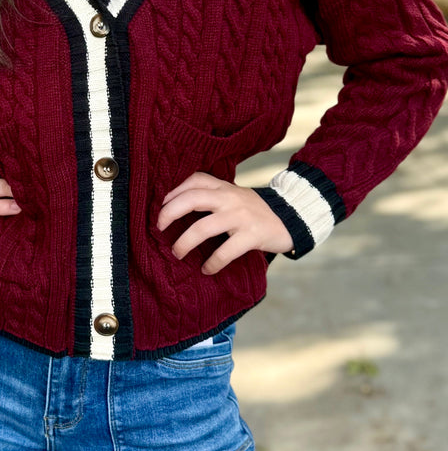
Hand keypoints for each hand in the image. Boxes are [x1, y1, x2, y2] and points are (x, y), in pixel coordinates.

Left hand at [157, 172, 293, 274]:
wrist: (291, 217)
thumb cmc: (254, 209)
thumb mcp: (234, 195)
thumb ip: (213, 196)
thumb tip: (177, 206)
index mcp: (224, 186)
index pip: (193, 181)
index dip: (173, 192)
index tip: (159, 206)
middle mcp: (230, 198)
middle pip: (192, 199)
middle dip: (170, 213)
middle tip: (159, 228)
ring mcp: (241, 216)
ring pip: (204, 227)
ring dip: (185, 242)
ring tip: (176, 253)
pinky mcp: (252, 235)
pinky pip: (226, 251)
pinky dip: (212, 262)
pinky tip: (206, 269)